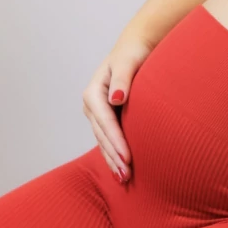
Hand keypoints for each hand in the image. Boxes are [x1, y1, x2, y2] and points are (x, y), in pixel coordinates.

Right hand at [81, 30, 155, 180]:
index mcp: (94, 92)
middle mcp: (92, 104)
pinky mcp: (106, 117)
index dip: (116, 141)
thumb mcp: (128, 62)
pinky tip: (121, 168)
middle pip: (102, 135)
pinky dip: (114, 153)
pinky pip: (108, 139)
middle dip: (113, 156)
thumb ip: (123, 78)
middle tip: (126, 175)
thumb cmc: (133, 53)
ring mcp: (97, 113)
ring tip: (124, 178)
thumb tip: (117, 98)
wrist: (134, 49)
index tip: (128, 158)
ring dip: (112, 159)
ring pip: (103, 140)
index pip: (105, 122)